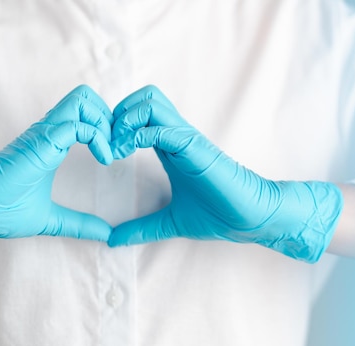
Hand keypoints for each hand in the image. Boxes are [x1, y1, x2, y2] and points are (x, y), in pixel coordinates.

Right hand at [0, 85, 113, 240]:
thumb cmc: (2, 210)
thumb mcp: (53, 219)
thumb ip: (80, 224)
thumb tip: (106, 233)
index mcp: (52, 141)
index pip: (84, 111)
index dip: (107, 126)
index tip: (116, 155)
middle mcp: (49, 131)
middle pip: (85, 97)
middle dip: (110, 117)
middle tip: (117, 147)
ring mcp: (44, 134)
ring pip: (81, 101)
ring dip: (105, 123)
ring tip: (110, 152)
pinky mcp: (41, 143)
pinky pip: (77, 125)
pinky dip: (98, 137)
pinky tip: (104, 160)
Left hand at [108, 86, 342, 262]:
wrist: (250, 217)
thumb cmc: (218, 214)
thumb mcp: (170, 222)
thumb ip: (141, 228)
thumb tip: (112, 241)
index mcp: (171, 146)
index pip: (140, 112)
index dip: (116, 125)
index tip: (103, 153)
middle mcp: (177, 135)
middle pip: (144, 96)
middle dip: (118, 114)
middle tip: (106, 144)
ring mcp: (186, 138)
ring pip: (150, 102)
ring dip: (124, 120)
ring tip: (115, 148)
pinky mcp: (194, 147)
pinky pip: (161, 127)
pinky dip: (136, 135)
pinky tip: (125, 154)